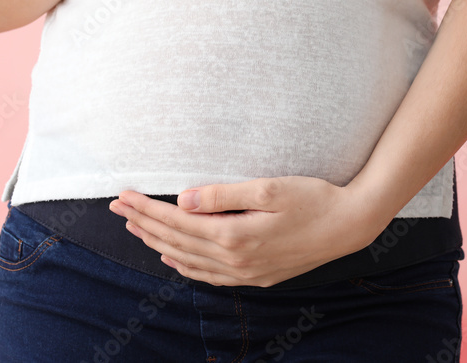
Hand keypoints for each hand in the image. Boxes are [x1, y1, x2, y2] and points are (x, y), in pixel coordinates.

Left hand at [108, 176, 383, 286]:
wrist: (349, 225)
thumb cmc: (313, 199)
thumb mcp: (269, 188)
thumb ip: (223, 196)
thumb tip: (183, 200)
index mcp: (234, 236)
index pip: (176, 222)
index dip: (147, 208)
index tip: (123, 194)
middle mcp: (235, 261)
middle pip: (176, 242)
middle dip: (144, 224)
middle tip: (117, 208)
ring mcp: (245, 272)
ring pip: (189, 261)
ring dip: (159, 244)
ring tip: (136, 230)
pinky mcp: (257, 276)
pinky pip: (210, 276)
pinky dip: (185, 266)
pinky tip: (174, 259)